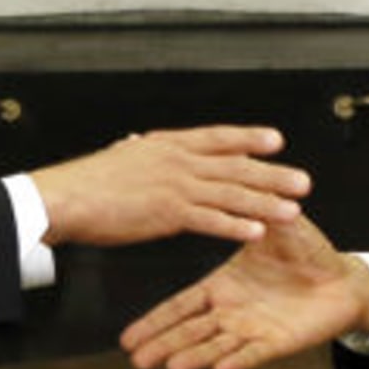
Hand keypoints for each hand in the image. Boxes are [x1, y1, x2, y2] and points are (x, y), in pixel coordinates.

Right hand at [32, 125, 310, 247]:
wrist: (65, 197)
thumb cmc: (88, 182)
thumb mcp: (120, 156)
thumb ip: (138, 151)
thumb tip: (139, 141)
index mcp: (168, 144)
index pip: (218, 137)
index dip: (249, 138)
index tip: (276, 141)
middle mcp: (178, 160)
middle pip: (235, 166)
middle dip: (272, 174)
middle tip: (303, 181)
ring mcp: (175, 186)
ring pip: (231, 193)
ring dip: (265, 202)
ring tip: (293, 210)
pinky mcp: (167, 213)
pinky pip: (210, 220)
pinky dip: (236, 225)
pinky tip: (256, 231)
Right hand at [121, 212, 368, 368]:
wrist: (341, 279)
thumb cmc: (306, 253)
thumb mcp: (272, 228)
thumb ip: (252, 214)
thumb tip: (228, 194)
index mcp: (225, 287)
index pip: (183, 305)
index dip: (156, 320)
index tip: (128, 337)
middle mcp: (233, 312)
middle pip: (190, 332)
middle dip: (163, 344)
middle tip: (136, 360)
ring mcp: (253, 329)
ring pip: (217, 346)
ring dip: (195, 356)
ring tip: (170, 367)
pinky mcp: (278, 342)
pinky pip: (255, 352)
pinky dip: (238, 360)